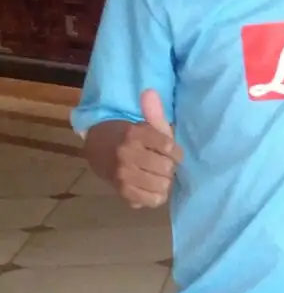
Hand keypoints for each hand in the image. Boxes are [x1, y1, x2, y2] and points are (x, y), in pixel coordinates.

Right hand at [114, 90, 182, 208]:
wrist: (98, 150)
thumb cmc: (128, 137)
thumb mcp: (142, 124)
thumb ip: (153, 113)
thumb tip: (150, 92)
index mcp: (134, 134)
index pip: (170, 147)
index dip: (175, 152)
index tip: (171, 152)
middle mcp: (127, 154)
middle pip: (167, 167)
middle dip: (169, 167)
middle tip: (162, 165)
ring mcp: (123, 175)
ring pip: (162, 185)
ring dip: (164, 182)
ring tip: (158, 176)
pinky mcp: (123, 192)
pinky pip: (153, 200)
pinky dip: (157, 196)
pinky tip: (152, 187)